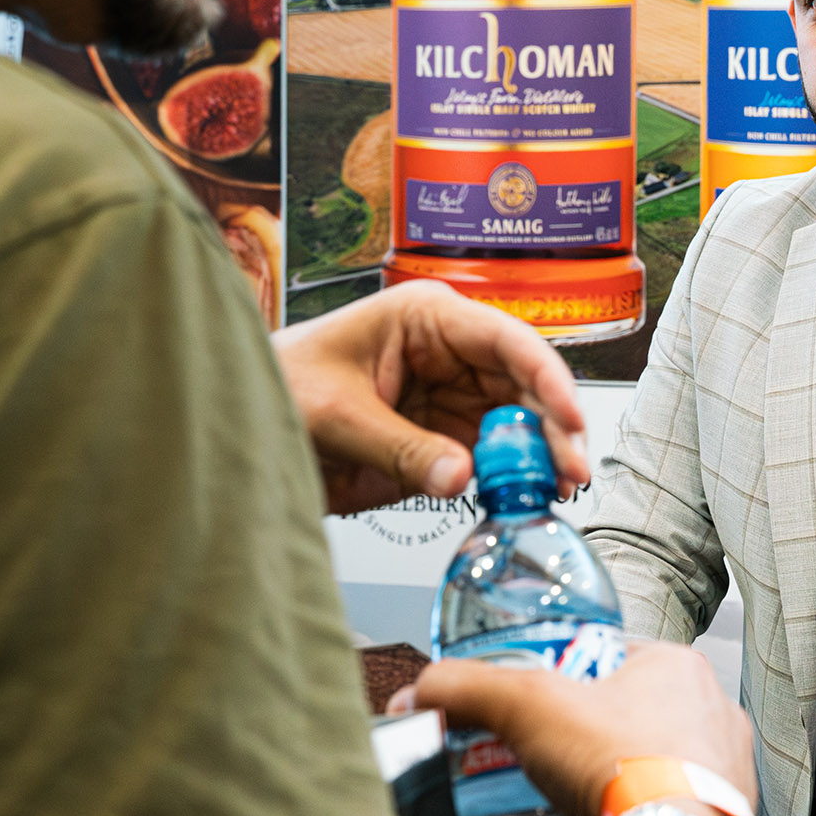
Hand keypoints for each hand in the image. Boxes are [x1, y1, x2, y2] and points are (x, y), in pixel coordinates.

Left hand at [272, 280, 589, 514]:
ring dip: (540, 458)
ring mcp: (452, 400)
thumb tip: (461, 477)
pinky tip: (526, 496)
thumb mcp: (335, 416)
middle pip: (525, 387)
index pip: (506, 341)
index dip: (546, 378)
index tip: (569, 417)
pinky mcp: (446, 441)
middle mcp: (451, 355)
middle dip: (553, 428)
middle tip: (570, 469)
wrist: (245, 424)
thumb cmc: (279, 387)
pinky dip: (513, 480)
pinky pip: (494, 460)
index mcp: (427, 319)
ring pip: (519, 425)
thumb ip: (400, 448)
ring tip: (558, 489)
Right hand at [399, 640, 757, 815]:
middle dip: (593, 738)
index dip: (569, 682)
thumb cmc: (624, 766)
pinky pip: (680, 810)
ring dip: (624, 779)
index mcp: (678, 666)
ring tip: (583, 800)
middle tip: (554, 762)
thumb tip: (424, 688)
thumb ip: (469, 689)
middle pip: (635, 715)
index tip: (540, 710)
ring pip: (662, 764)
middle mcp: (714, 711)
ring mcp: (728, 768)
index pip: (612, 658)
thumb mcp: (528, 705)